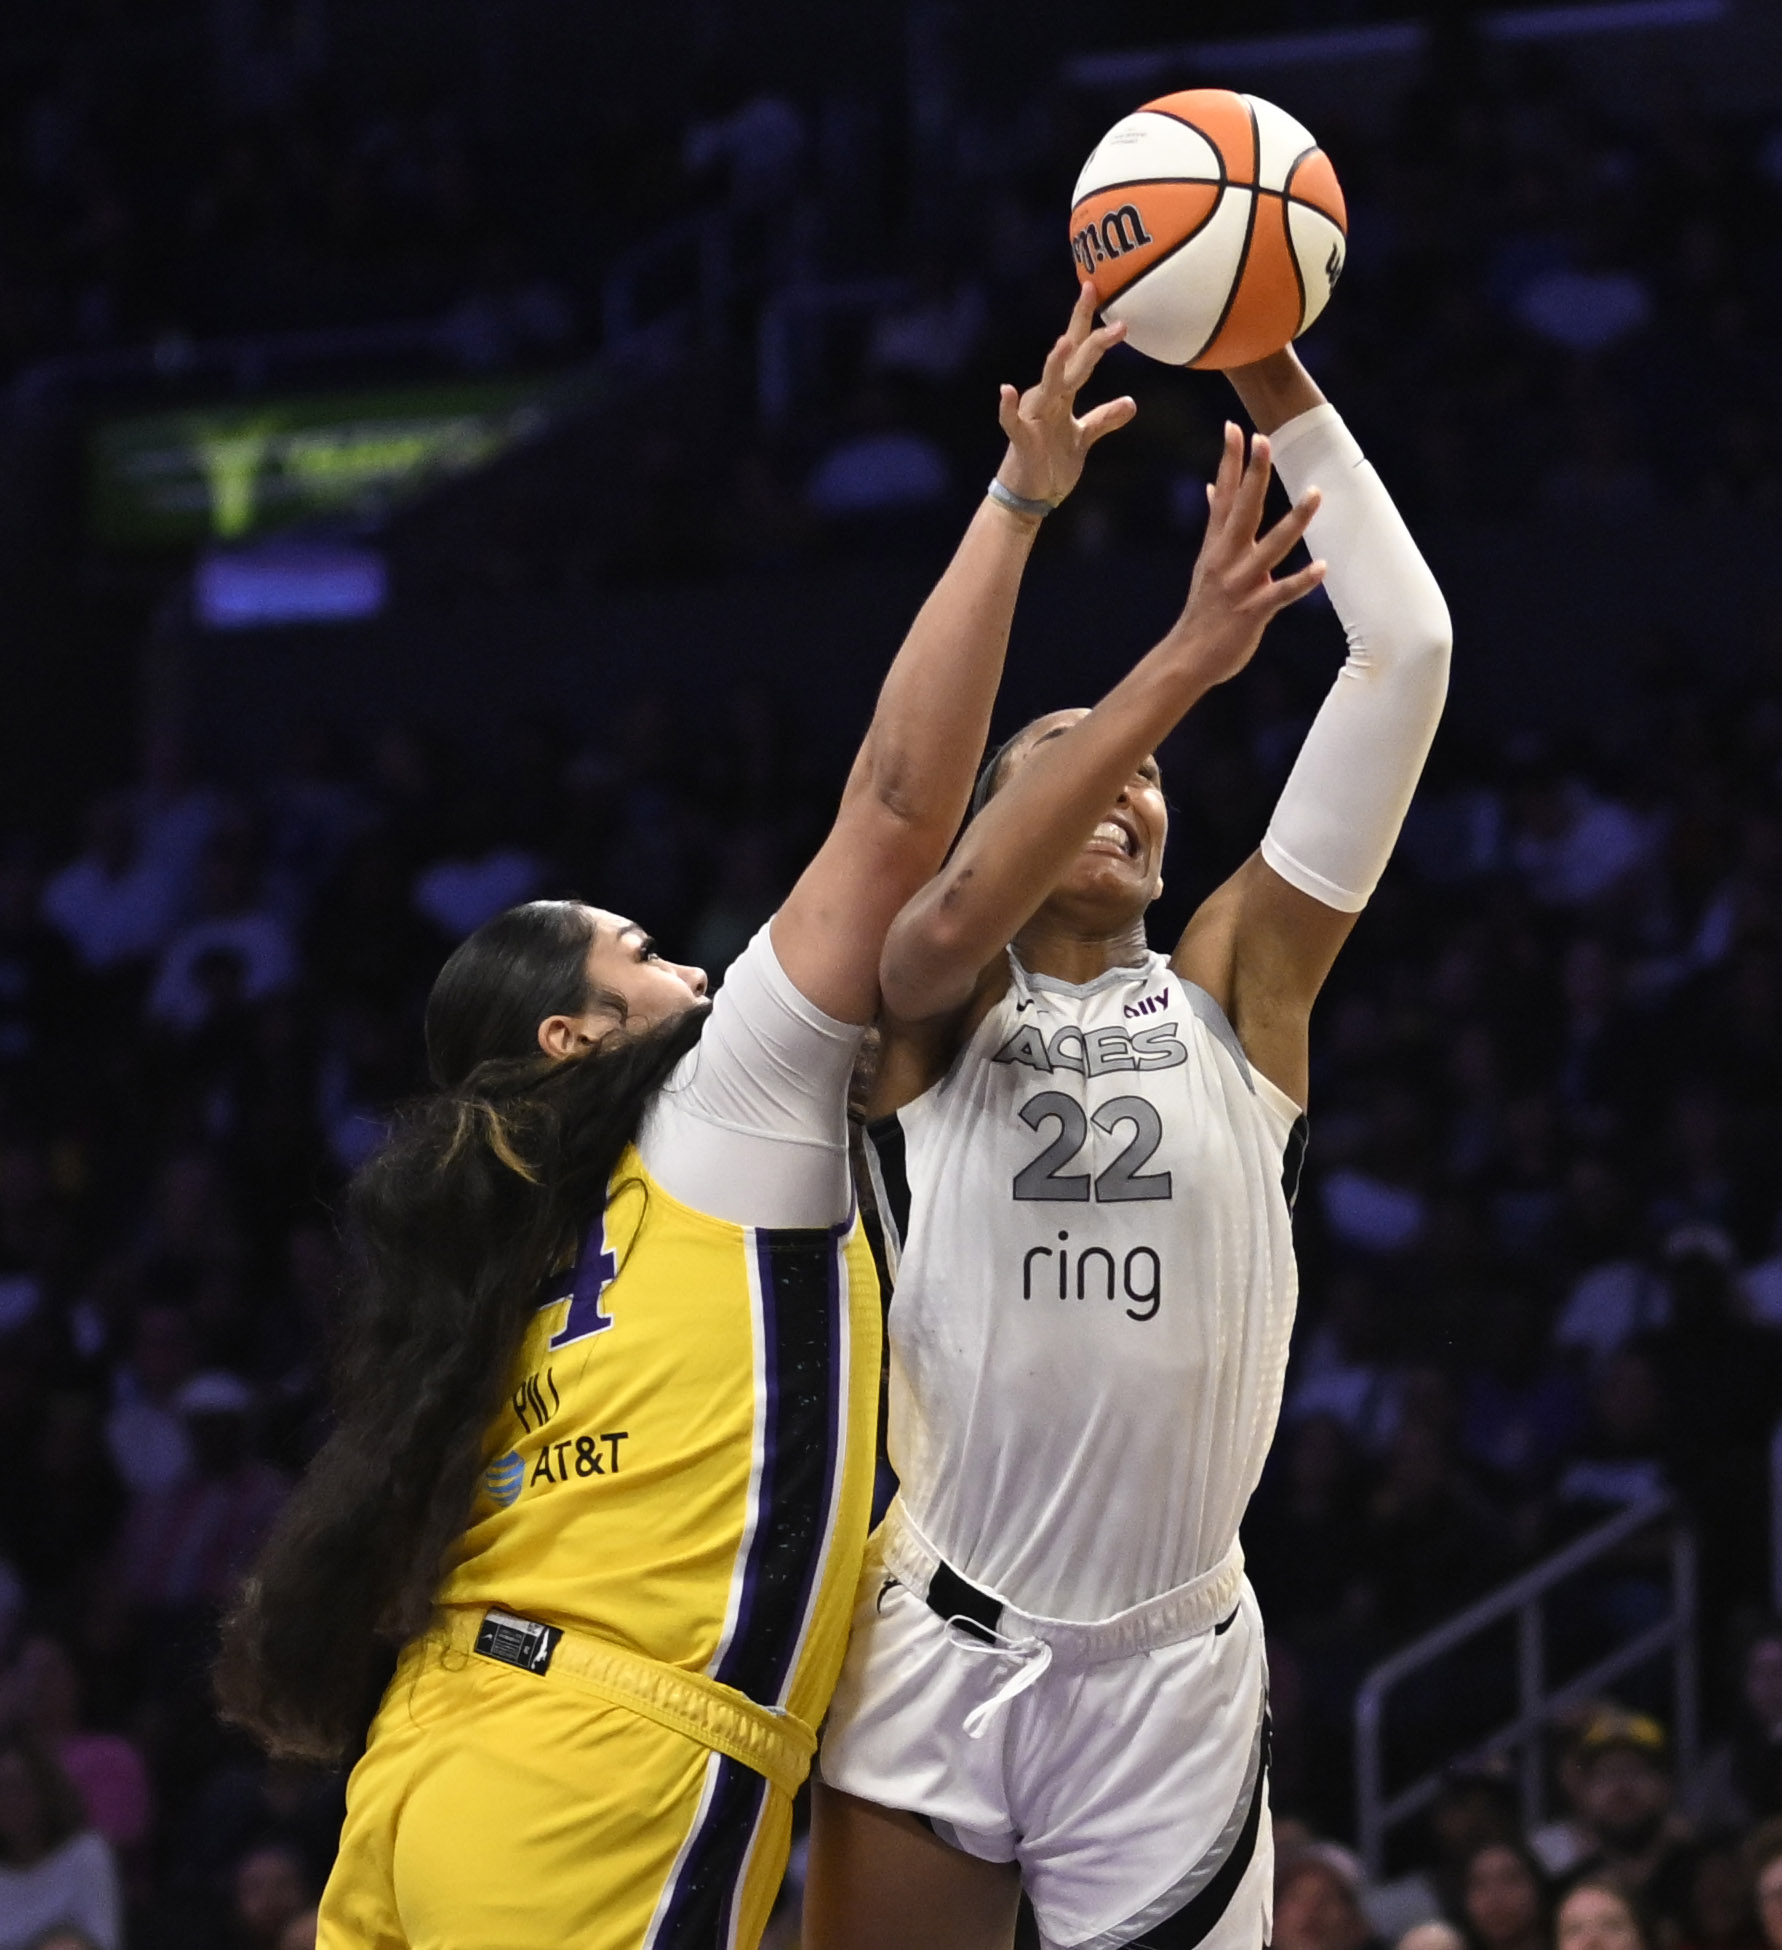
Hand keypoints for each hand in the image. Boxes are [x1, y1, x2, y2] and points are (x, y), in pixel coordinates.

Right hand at [993, 285, 1136, 508]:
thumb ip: (1104, 419)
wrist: (1029, 497)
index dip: (1086, 321)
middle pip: (1069, 360)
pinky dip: (1007, 407)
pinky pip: (1013, 422)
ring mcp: (1034, 418)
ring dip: (1055, 366)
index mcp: (1063, 394)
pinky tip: (1006, 391)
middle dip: (1086, 333)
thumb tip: (1132, 403)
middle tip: (1102, 303)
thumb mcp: (1083, 438)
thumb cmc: (1052, 464)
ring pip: (1047, 386)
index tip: (1097, 289)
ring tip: (1065, 343)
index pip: (1078, 351)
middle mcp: (1048, 398)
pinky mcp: (1022, 441)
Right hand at [1168, 422, 1323, 686]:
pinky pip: (1281, 594)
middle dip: (1254, 475)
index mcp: (1216, 547)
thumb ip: (1215, 524)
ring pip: (1271, 546)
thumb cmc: (1204, 610)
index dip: (1229, 462)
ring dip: (1295, 520)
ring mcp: (1239, 585)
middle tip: (1264, 439)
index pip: (1223, 496)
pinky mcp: (1252, 612)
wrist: (1188, 658)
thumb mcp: (1207, 562)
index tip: (1234, 427)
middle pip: (1243, 509)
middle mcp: (1226, 560)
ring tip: (1316, 493)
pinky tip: (1322, 567)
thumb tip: (1211, 487)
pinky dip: (1301, 581)